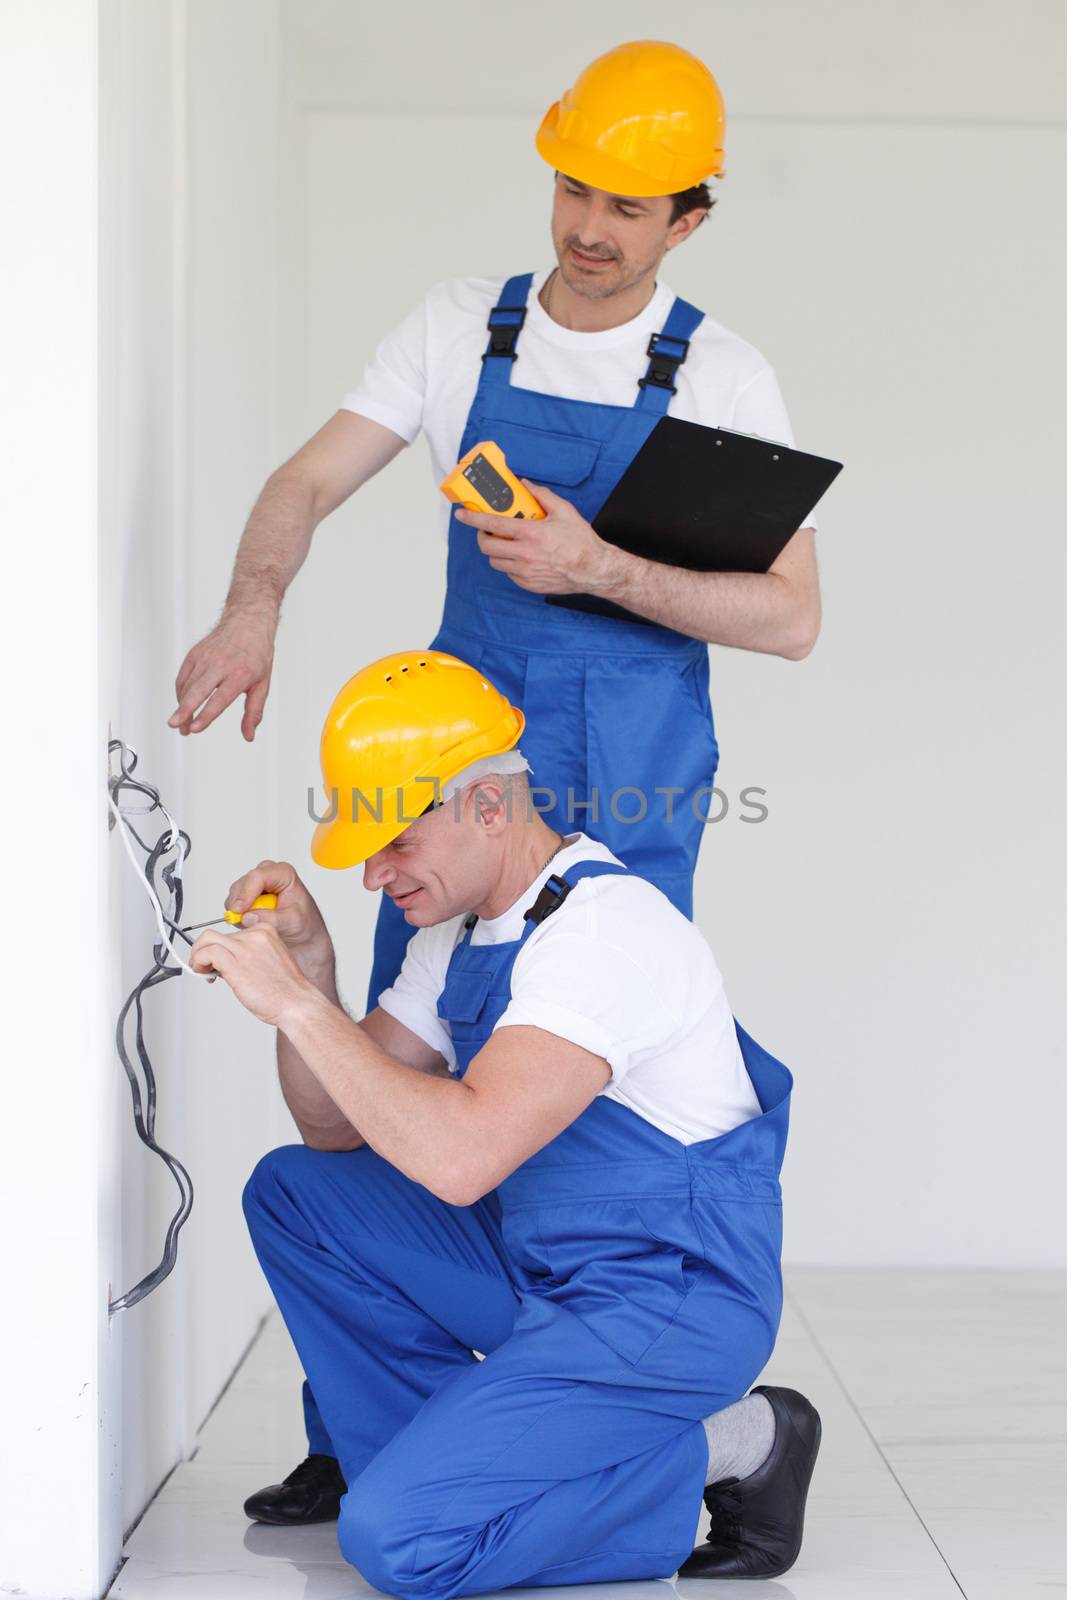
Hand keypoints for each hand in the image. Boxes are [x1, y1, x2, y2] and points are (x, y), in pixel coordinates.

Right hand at [169, 606, 276, 739]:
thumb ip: (254, 712)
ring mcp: (205, 658)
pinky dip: (180, 693)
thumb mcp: (263, 684)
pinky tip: (182, 704)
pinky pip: (183, 677)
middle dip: (184, 710)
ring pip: (187, 686)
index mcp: (240, 674)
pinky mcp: (195, 654)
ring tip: (180, 725)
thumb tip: (249, 736)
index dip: (206, 715)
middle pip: (198, 691)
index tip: (196, 728)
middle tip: (175, 725)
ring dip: (182, 706)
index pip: (219, 698)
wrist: (248, 622)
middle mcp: (220, 665)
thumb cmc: (257, 655)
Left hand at [189, 920, 319, 1028]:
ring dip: (198, 955)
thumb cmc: (285, 990)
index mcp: (266, 931)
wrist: (297, 1003)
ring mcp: (245, 948)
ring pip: (207, 940)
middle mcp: (254, 935)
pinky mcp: (235, 964)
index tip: (217, 959)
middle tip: (203, 966)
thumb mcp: (270, 960)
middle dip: (204, 950)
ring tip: (201, 970)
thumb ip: (249, 955)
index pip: (231, 931)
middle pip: (215, 934)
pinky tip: (204, 974)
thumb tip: (223, 961)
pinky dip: (198, 962)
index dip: (220, 945)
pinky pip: (206, 953)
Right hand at [224, 860, 335, 982]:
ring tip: (254, 923)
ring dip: (239, 910)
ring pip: (235, 893)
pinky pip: (233, 903)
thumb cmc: (304, 924)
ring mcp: (256, 884)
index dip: (246, 893)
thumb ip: (270, 919)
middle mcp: (268, 875)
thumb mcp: (291, 923)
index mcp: (284, 874)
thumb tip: (247, 917)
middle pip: (243, 883)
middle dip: (240, 903)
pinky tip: (251, 922)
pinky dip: (237, 915)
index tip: (240, 910)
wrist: (303, 935)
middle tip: (242, 921)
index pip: (258, 877)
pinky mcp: (247, 895)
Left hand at [454, 481, 621, 594]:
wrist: (593, 569)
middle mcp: (524, 554)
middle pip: (487, 546)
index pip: (492, 524)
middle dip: (483, 536)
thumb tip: (525, 484)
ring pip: (495, 561)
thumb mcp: (564, 510)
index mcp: (530, 533)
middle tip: (489, 531)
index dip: (472, 518)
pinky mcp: (528, 584)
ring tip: (507, 544)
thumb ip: (541, 495)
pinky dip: (509, 564)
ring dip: (496, 551)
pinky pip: (508, 573)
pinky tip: (521, 557)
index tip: (461, 514)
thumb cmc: (580, 541)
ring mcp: (524, 571)